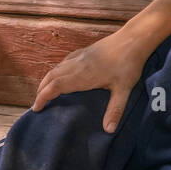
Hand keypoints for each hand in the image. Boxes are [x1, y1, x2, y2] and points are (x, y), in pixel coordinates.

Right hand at [31, 25, 153, 129]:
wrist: (133, 39)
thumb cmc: (129, 64)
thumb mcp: (124, 89)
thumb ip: (115, 110)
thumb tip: (108, 130)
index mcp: (82, 76)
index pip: (54, 87)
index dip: (43, 97)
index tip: (36, 108)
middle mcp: (76, 65)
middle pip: (51, 78)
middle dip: (41, 91)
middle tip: (38, 104)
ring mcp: (80, 56)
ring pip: (56, 68)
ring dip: (47, 80)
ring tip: (45, 92)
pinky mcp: (85, 51)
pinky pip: (65, 62)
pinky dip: (57, 70)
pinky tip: (61, 74)